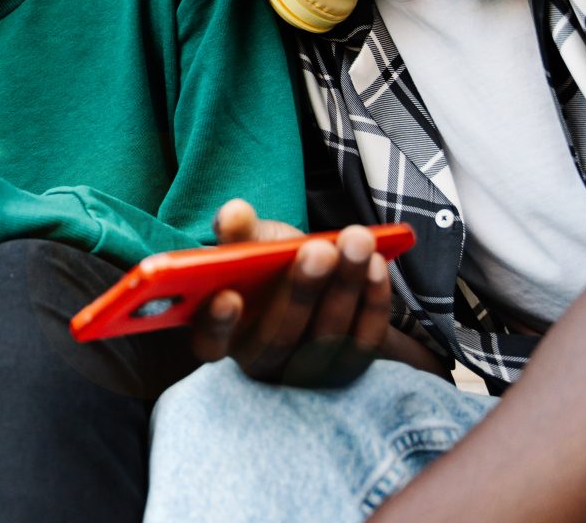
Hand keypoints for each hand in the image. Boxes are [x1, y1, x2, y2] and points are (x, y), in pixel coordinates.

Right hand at [190, 199, 390, 383]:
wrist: (317, 279)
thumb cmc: (270, 266)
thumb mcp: (250, 245)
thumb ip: (238, 232)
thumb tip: (234, 213)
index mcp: (221, 335)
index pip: (209, 344)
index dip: (217, 324)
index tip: (229, 295)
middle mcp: (261, 361)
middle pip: (278, 338)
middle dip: (301, 291)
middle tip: (319, 250)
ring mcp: (306, 371)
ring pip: (326, 337)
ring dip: (344, 286)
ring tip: (356, 240)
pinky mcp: (349, 366)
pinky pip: (363, 339)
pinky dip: (372, 300)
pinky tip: (376, 262)